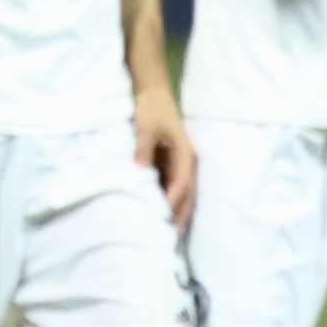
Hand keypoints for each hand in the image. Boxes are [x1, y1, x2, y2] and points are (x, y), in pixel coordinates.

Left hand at [136, 96, 197, 229]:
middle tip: (167, 233)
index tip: (162, 215)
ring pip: (179, 191)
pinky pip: (169, 184)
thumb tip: (139, 173)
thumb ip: (143, 150)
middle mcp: (186, 162)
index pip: (181, 183)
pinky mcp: (169, 162)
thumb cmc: (151, 109)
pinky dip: (164, 197)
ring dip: (173, 207)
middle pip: (186, 193)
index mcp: (185, 154)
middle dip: (179, 212)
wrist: (152, 93)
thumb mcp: (145, 129)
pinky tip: (155, 209)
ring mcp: (178, 163)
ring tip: (162, 227)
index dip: (172, 200)